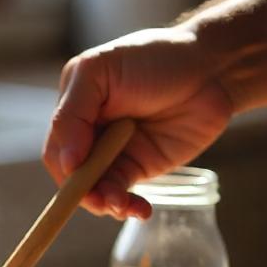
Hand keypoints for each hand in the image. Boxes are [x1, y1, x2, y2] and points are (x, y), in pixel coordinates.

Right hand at [42, 27, 232, 218]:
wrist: (211, 68)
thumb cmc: (154, 57)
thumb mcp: (99, 72)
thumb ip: (73, 113)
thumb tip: (66, 162)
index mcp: (73, 108)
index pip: (56, 148)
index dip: (64, 164)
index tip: (78, 171)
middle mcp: (89, 133)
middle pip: (72, 175)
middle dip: (84, 191)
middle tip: (102, 199)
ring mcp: (113, 153)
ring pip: (96, 189)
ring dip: (105, 202)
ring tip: (122, 205)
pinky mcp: (139, 168)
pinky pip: (122, 194)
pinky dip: (126, 206)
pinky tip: (138, 209)